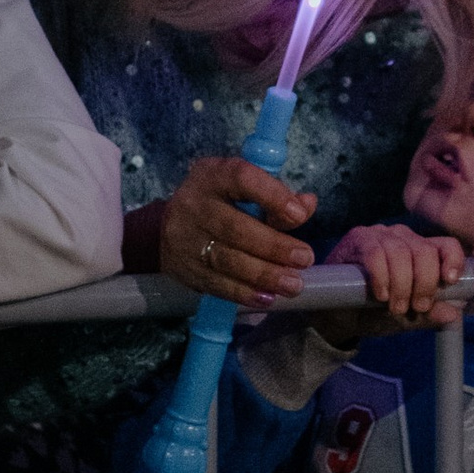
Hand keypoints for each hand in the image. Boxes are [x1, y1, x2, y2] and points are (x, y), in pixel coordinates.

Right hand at [160, 158, 317, 312]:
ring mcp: (187, 239)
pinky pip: (217, 284)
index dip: (272, 196)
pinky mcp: (185, 269)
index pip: (242, 179)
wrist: (166, 225)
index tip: (298, 216)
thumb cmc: (218, 200)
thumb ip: (277, 195)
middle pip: (236, 228)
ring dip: (265, 275)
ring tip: (293, 284)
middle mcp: (195, 205)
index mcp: (213, 176)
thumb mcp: (242, 186)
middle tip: (305, 259)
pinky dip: (244, 293)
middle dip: (275, 246)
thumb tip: (307, 205)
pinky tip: (267, 297)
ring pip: (228, 261)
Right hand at [339, 221, 469, 334]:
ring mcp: (379, 234)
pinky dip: (381, 276)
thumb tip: (453, 314)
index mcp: (420, 251)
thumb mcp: (404, 318)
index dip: (453, 260)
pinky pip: (375, 252)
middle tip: (416, 307)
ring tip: (395, 307)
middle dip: (424, 282)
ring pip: (401, 251)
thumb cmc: (373, 312)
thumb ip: (427, 315)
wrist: (336, 316)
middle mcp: (403, 236)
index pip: (446, 245)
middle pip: (425, 250)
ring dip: (402, 284)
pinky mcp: (357, 238)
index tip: (449, 282)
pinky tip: (380, 294)